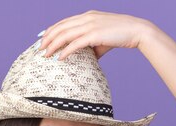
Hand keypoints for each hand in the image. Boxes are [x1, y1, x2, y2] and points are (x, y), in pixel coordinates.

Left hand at [37, 10, 154, 60]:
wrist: (136, 31)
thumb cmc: (120, 36)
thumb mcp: (103, 39)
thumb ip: (91, 46)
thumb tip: (86, 59)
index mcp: (87, 16)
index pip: (64, 22)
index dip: (51, 30)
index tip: (42, 38)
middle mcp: (86, 18)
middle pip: (60, 27)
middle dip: (47, 38)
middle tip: (39, 48)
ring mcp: (90, 25)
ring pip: (65, 35)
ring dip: (53, 45)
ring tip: (45, 54)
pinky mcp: (95, 35)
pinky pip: (75, 44)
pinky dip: (65, 51)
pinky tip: (59, 58)